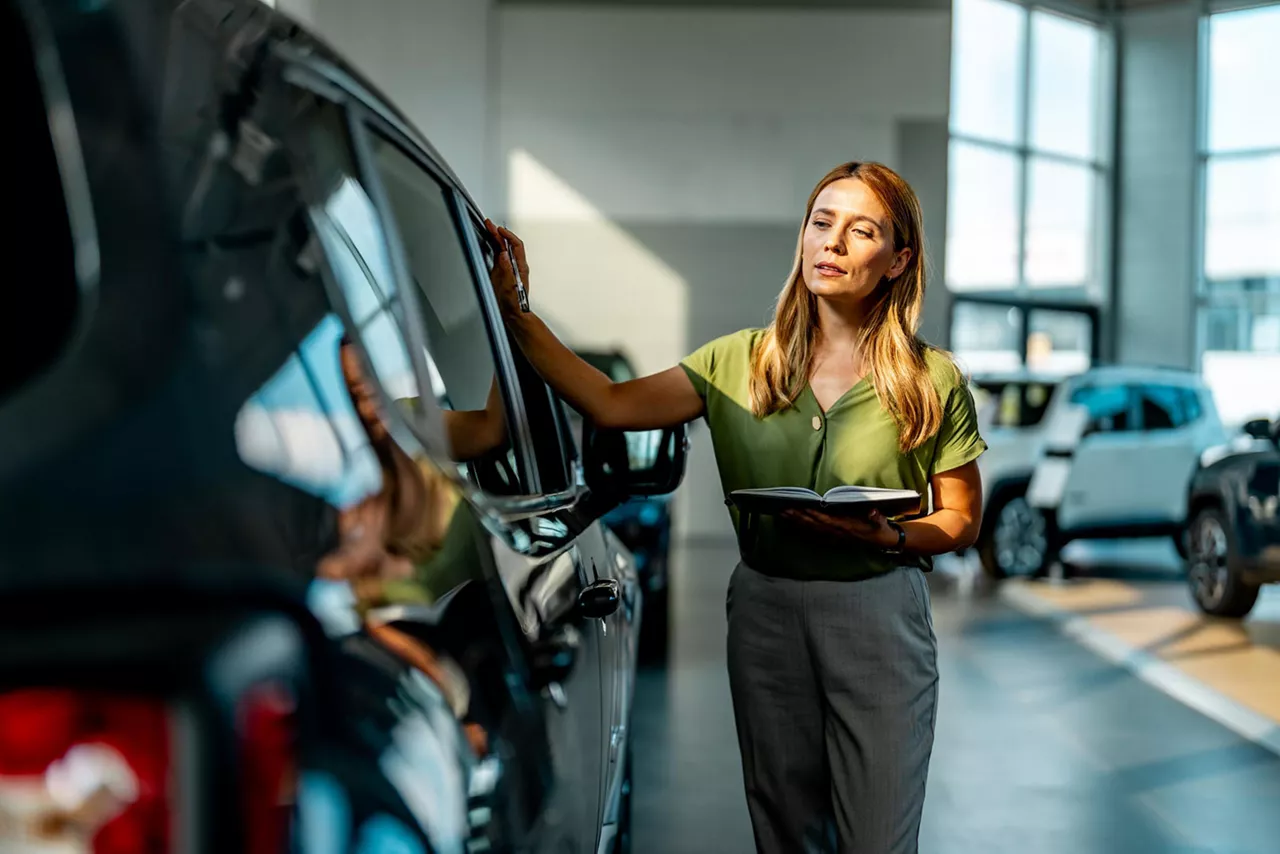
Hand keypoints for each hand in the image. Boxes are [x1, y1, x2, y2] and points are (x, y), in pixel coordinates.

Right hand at [484, 219, 529, 320]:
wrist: (513, 314)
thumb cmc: (515, 304)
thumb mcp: (510, 287)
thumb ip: (507, 271)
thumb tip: (504, 255)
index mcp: (520, 267)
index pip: (516, 246)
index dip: (508, 236)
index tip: (499, 230)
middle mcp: (515, 266)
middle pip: (508, 244)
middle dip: (499, 233)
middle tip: (489, 224)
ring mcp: (508, 268)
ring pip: (503, 248)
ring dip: (496, 238)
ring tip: (488, 228)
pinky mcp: (501, 272)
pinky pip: (498, 255)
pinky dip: (493, 246)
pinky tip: (488, 242)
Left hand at [780, 508, 897, 547]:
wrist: (882, 542)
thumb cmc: (880, 527)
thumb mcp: (881, 521)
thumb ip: (876, 516)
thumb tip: (873, 511)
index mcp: (846, 526)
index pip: (826, 520)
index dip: (813, 514)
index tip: (801, 507)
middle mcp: (837, 533)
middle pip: (813, 525)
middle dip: (798, 517)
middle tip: (782, 510)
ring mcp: (834, 537)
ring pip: (811, 530)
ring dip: (796, 523)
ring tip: (782, 514)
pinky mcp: (832, 539)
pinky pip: (814, 535)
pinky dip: (802, 530)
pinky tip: (791, 526)